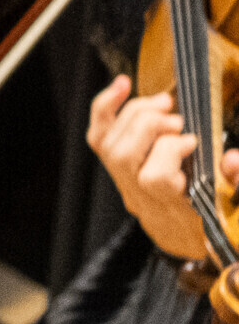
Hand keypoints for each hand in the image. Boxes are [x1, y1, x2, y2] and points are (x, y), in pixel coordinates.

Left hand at [87, 73, 234, 260]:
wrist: (189, 238)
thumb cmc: (216, 218)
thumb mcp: (235, 206)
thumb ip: (237, 183)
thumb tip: (233, 159)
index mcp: (174, 209)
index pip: (155, 178)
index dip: (171, 151)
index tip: (194, 141)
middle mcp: (142, 197)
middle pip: (123, 157)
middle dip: (148, 127)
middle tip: (177, 120)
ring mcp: (124, 184)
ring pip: (108, 145)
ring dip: (133, 114)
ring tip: (164, 104)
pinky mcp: (116, 169)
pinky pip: (99, 138)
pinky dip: (106, 108)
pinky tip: (123, 85)